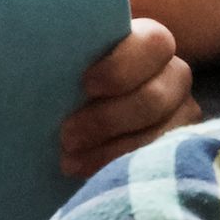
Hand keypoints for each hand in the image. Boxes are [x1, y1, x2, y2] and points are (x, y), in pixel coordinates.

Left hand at [49, 20, 195, 183]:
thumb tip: (40, 45)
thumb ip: (68, 53)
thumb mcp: (68, 62)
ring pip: (158, 136)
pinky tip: (91, 176)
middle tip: (67, 135)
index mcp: (147, 44)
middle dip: (107, 119)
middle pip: (154, 97)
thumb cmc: (68, 83)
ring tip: (70, 161)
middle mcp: (172, 76)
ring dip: (111, 152)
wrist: (72, 120)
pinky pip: (157, 163)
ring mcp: (180, 115)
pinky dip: (120, 170)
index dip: (122, 66)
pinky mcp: (176, 149)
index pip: (153, 43)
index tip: (85, 86)